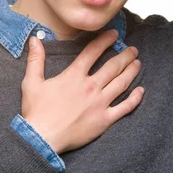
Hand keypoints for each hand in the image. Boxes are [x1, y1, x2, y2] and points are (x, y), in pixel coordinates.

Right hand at [21, 30, 143, 153]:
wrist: (41, 138)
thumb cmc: (36, 111)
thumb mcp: (31, 82)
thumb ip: (36, 59)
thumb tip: (34, 39)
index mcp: (74, 76)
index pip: (93, 52)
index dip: (105, 41)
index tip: (115, 34)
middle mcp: (90, 87)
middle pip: (113, 66)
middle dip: (125, 56)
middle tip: (133, 50)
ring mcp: (99, 103)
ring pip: (121, 83)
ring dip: (132, 71)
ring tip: (138, 63)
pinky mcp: (104, 119)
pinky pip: (125, 107)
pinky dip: (135, 98)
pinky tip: (141, 91)